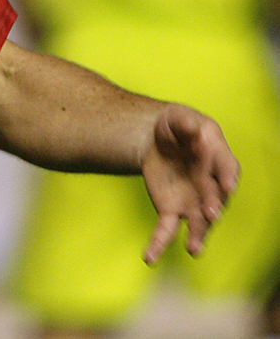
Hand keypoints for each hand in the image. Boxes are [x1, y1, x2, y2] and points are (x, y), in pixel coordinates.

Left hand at [140, 103, 237, 264]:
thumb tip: (191, 131)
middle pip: (215, 199)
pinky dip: (158, 244)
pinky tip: (150, 259)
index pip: (227, 169)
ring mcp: (193, 202)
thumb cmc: (176, 127)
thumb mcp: (178, 118)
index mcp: (217, 159)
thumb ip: (185, 123)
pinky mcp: (171, 210)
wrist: (159, 139)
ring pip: (198, 223)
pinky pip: (166, 230)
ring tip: (194, 249)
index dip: (227, 177)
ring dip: (198, 235)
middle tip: (210, 214)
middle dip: (213, 206)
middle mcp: (210, 186)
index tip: (227, 186)